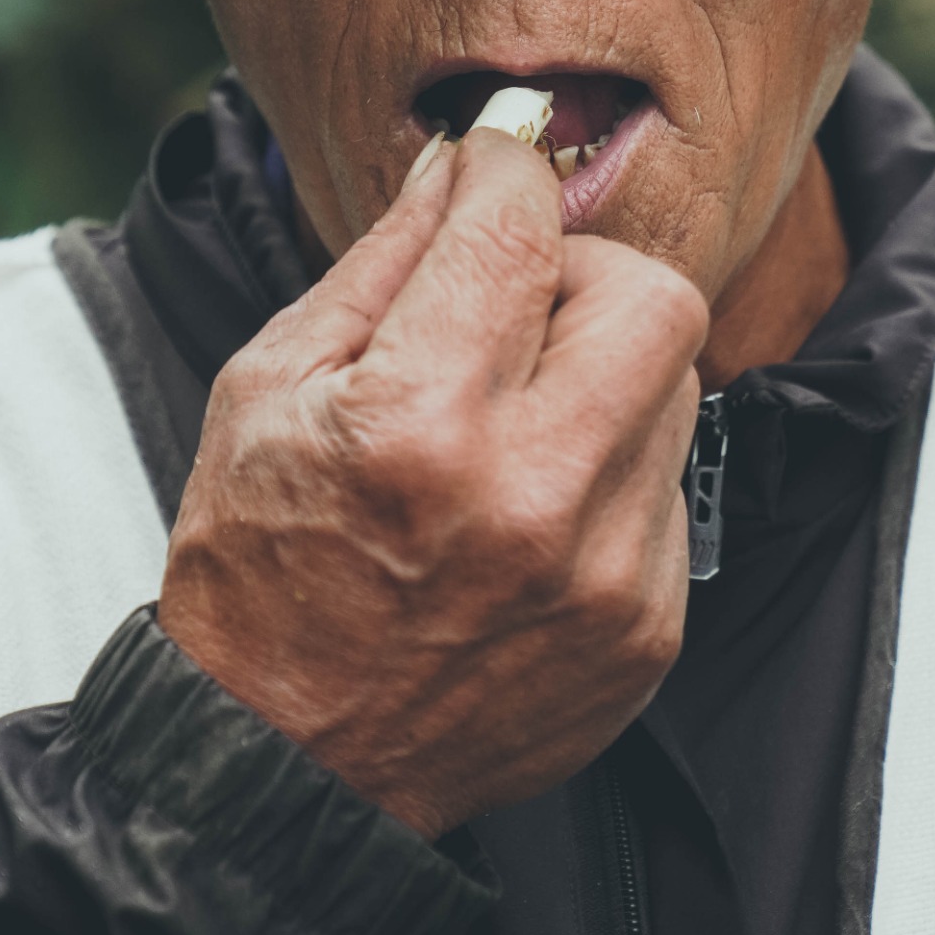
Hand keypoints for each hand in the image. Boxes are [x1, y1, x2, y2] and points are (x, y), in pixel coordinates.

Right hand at [156, 128, 709, 836]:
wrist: (286, 770)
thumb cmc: (259, 572)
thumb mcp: (268, 390)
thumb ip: (379, 263)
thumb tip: (457, 164)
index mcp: (420, 426)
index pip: (517, 229)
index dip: (502, 170)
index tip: (488, 166)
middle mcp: (534, 498)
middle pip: (652, 297)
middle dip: (583, 270)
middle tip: (515, 303)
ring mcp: (605, 574)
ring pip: (675, 389)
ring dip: (602, 371)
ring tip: (510, 417)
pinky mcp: (647, 630)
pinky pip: (667, 489)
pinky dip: (608, 471)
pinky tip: (525, 507)